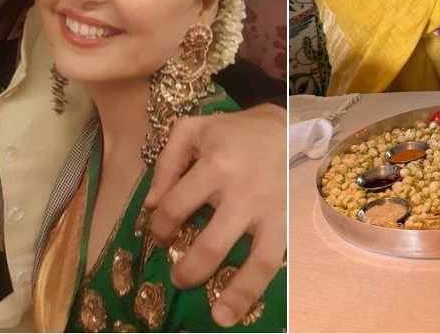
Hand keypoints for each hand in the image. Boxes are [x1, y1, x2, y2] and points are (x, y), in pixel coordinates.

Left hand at [144, 103, 285, 326]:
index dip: (159, 227)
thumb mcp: (192, 130)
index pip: (175, 207)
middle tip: (178, 278)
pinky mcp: (288, 222)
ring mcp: (271, 211)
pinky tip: (244, 307)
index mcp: (215, 165)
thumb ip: (166, 163)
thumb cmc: (233, 133)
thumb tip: (151, 205)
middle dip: (189, 270)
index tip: (159, 234)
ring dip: (236, 293)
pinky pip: (276, 261)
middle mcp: (244, 192)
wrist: (287, 125)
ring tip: (218, 316)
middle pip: (211, 244)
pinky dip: (260, 287)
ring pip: (256, 261)